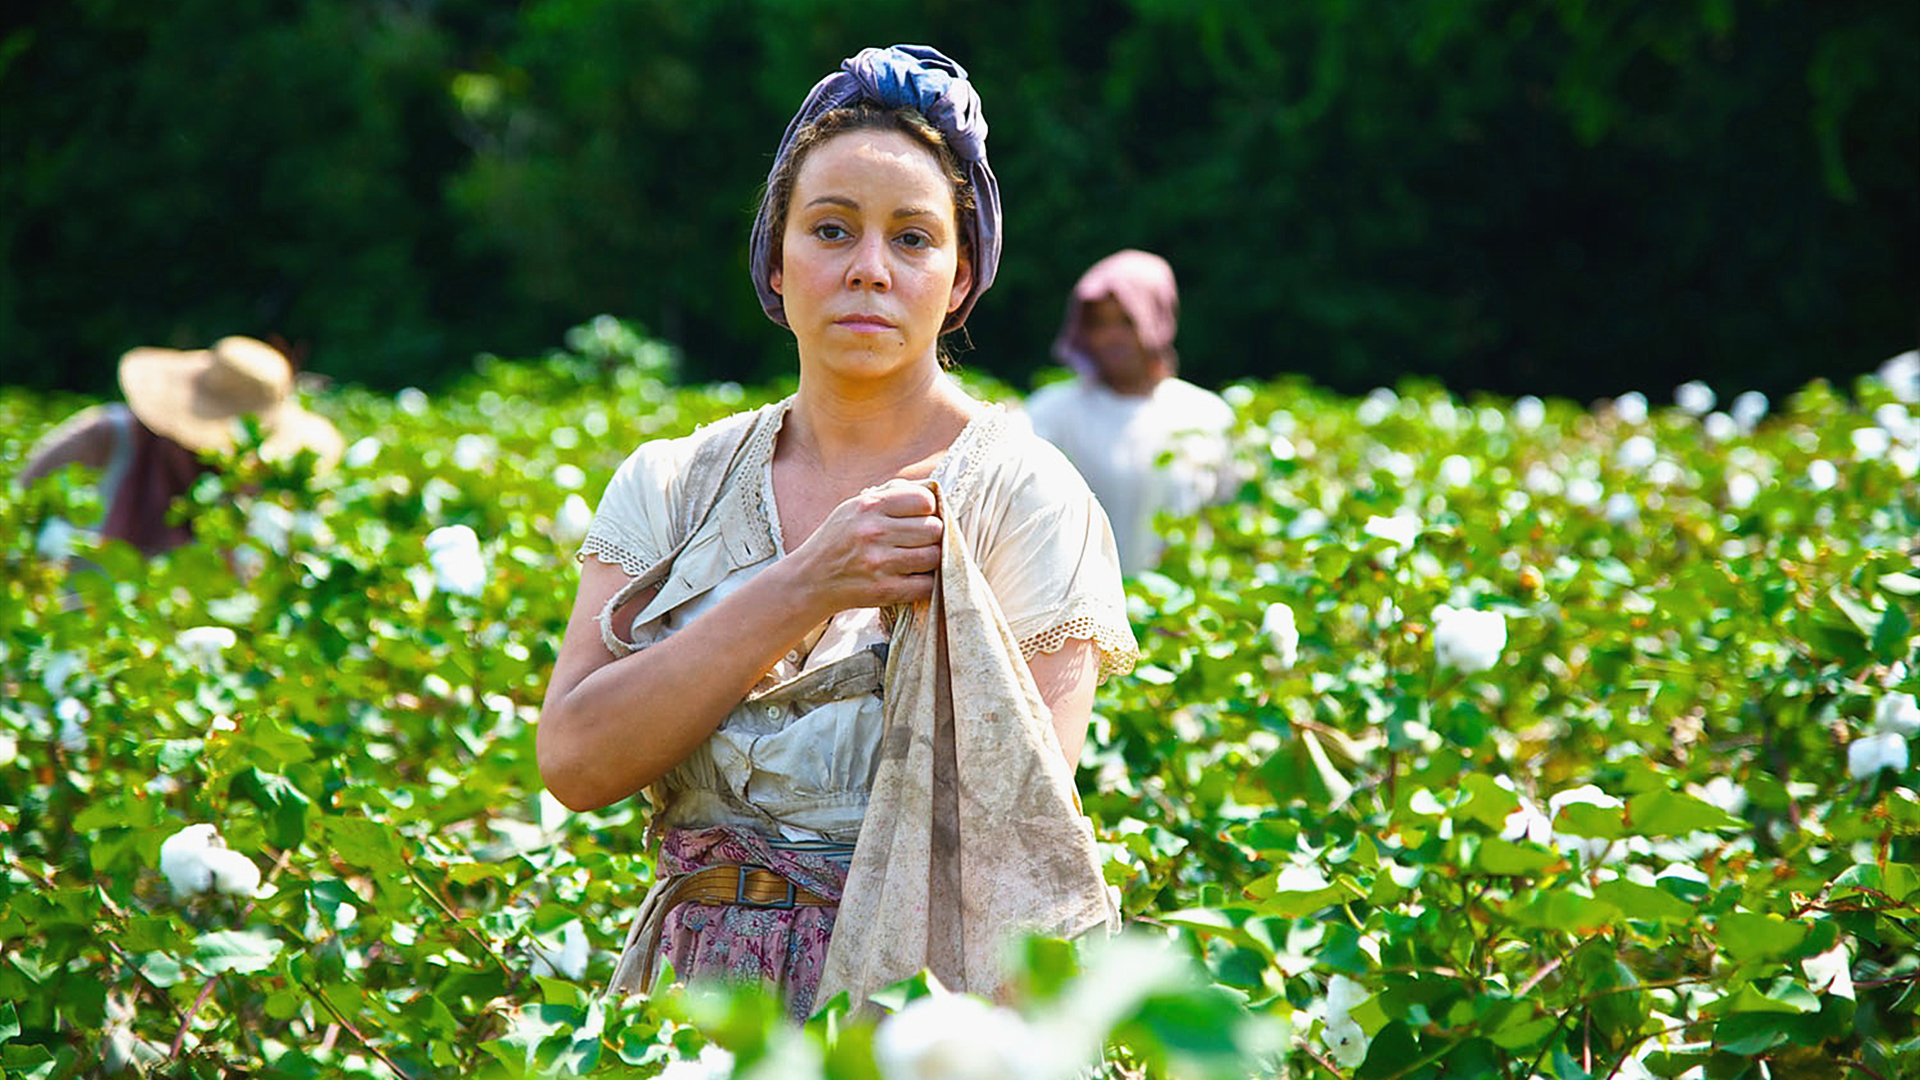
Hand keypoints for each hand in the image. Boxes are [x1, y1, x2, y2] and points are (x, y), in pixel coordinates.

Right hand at [786, 479, 941, 611]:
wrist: (810, 580)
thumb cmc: (837, 540)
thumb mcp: (853, 507)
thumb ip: (890, 495)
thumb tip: (929, 493)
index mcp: (868, 505)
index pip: (924, 500)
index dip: (928, 509)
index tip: (921, 517)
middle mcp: (874, 532)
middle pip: (934, 529)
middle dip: (932, 534)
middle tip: (920, 540)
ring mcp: (880, 563)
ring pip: (934, 556)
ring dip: (931, 559)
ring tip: (918, 559)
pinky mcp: (885, 590)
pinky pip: (927, 584)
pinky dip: (926, 582)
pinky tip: (914, 578)